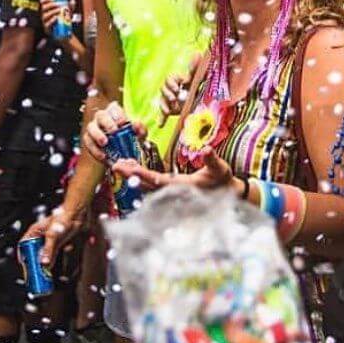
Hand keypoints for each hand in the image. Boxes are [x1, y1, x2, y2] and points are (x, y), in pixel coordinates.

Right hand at [21, 205, 83, 267]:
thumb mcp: (53, 235)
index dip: (22, 254)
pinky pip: (51, 253)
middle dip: (33, 261)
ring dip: (42, 262)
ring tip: (41, 272)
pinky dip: (50, 259)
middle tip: (33, 270)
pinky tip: (49, 267)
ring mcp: (48, 239)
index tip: (24, 264)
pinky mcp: (56, 242)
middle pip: (33, 251)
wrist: (77, 214)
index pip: (23, 244)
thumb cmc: (63, 217)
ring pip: (42, 253)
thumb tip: (44, 262)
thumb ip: (48, 249)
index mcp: (34, 230)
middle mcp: (40, 235)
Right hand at [39, 0, 76, 39]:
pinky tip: (56, 17)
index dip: (46, 0)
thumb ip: (70, 8)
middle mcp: (44, 17)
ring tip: (59, 10)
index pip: (43, 4)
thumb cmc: (65, 22)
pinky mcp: (47, 30)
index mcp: (47, 11)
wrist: (66, 34)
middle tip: (58, 4)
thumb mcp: (68, 14)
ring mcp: (45, 23)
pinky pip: (47, 25)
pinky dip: (51, 20)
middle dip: (50, 5)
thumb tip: (72, 1)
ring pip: (45, 16)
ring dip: (52, 11)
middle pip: (43, 9)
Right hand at [83, 101, 146, 161]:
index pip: (114, 107)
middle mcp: (102, 117)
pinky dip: (95, 150)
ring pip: (91, 127)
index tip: (123, 123)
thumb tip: (136, 124)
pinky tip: (103, 156)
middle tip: (114, 132)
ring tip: (105, 143)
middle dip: (107, 123)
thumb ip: (140, 129)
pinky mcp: (88, 140)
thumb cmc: (130, 137)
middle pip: (101, 115)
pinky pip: (88, 143)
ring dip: (97, 135)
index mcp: (115, 112)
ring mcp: (93, 127)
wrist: (123, 153)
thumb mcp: (139, 134)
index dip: (118, 114)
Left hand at [113, 147, 235, 192]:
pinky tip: (134, 170)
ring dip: (133, 176)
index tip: (128, 169)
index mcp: (182, 186)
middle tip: (115, 165)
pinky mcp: (171, 190)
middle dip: (131, 175)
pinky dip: (141, 177)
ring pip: (147, 186)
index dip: (142, 174)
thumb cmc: (223, 180)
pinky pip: (152, 185)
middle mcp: (173, 192)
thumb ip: (212, 159)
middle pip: (147, 184)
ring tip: (121, 165)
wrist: (227, 193)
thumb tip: (206, 149)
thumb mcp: (220, 168)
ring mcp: (171, 192)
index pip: (157, 180)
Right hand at [159, 53, 200, 124]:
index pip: (170, 78)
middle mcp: (172, 90)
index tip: (178, 86)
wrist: (200, 102)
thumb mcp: (197, 78)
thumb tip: (197, 54)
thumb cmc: (197, 87)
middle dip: (168, 93)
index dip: (173, 82)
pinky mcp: (171, 110)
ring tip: (169, 110)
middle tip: (174, 97)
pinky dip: (162, 118)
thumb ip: (195, 68)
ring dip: (164, 105)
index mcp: (178, 80)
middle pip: (164, 89)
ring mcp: (170, 100)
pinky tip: (161, 124)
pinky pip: (163, 114)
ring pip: (162, 101)